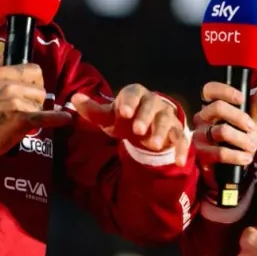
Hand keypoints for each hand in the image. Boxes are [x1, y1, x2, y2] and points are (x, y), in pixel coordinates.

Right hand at [0, 61, 70, 155]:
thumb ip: (0, 67)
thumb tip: (10, 53)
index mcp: (4, 73)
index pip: (35, 70)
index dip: (35, 81)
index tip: (29, 91)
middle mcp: (11, 84)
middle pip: (40, 88)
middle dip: (35, 98)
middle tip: (23, 108)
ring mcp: (17, 102)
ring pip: (41, 103)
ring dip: (35, 111)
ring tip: (20, 118)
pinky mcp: (22, 119)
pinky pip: (46, 117)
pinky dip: (57, 119)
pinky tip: (65, 119)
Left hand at [71, 84, 189, 166]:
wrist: (148, 128)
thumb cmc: (125, 119)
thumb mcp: (108, 116)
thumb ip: (93, 110)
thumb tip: (75, 98)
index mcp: (136, 95)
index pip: (133, 92)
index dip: (129, 101)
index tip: (123, 112)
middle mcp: (154, 103)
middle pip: (151, 106)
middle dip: (145, 117)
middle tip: (137, 130)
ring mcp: (167, 118)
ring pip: (167, 122)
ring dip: (161, 132)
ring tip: (154, 144)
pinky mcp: (177, 134)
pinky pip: (181, 140)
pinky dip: (181, 151)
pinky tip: (178, 162)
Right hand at [193, 82, 256, 191]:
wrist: (227, 168)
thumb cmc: (237, 139)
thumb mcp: (249, 122)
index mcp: (212, 107)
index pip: (209, 90)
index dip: (224, 91)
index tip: (242, 99)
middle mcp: (202, 119)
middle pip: (217, 107)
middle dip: (239, 117)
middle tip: (252, 128)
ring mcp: (199, 136)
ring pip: (221, 131)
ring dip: (242, 139)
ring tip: (252, 147)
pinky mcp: (201, 154)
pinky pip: (219, 152)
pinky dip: (237, 155)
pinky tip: (246, 158)